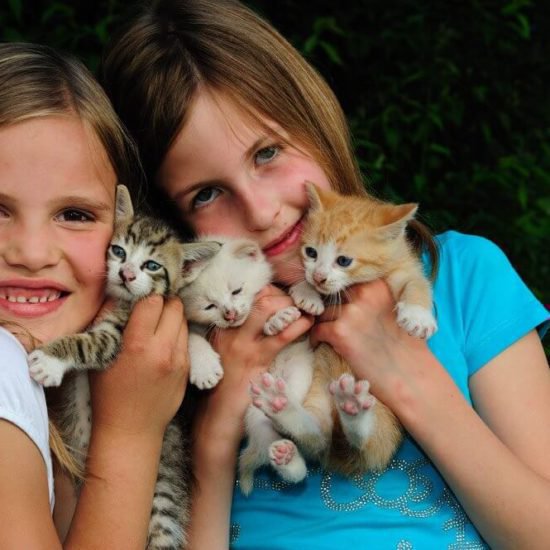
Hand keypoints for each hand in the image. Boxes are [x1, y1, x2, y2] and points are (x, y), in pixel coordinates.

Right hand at [89, 295, 188, 437]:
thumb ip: (109, 323)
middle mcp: (163, 350)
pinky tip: (164, 342)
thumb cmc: (108, 395)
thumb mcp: (100, 356)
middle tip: (151, 308)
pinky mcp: (187, 368)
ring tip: (157, 326)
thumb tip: (121, 296)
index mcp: (137, 345)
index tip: (140, 298)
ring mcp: (179, 360)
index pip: (153, 301)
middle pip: (174, 307)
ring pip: (183, 321)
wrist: (132, 431)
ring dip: (172, 318)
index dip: (146, 296)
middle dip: (163, 302)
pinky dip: (177, 335)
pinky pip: (186, 339)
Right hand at [193, 285, 312, 455]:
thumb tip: (270, 314)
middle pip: (258, 297)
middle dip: (283, 295)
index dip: (270, 290)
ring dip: (290, 306)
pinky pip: (280, 335)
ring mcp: (242, 343)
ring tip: (305, 310)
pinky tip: (308, 324)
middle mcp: (230, 330)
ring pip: (267, 309)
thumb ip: (241, 332)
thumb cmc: (226, 382)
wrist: (218, 412)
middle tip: (299, 302)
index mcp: (223, 326)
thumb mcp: (227, 351)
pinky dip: (298, 326)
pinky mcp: (256, 358)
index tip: (284, 295)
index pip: (248, 296)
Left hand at [310, 279, 430, 404]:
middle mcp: (364, 294)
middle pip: (333, 295)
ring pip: (323, 312)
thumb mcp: (396, 310)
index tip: (339, 305)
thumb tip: (346, 291)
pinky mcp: (339, 332)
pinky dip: (317, 338)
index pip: (348, 282)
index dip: (342, 295)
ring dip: (323, 323)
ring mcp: (351, 312)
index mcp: (378, 285)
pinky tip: (321, 344)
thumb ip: (373, 297)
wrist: (408, 377)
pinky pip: (317, 330)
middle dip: (330, 308)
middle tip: (331, 321)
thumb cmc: (404, 346)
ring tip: (328, 334)